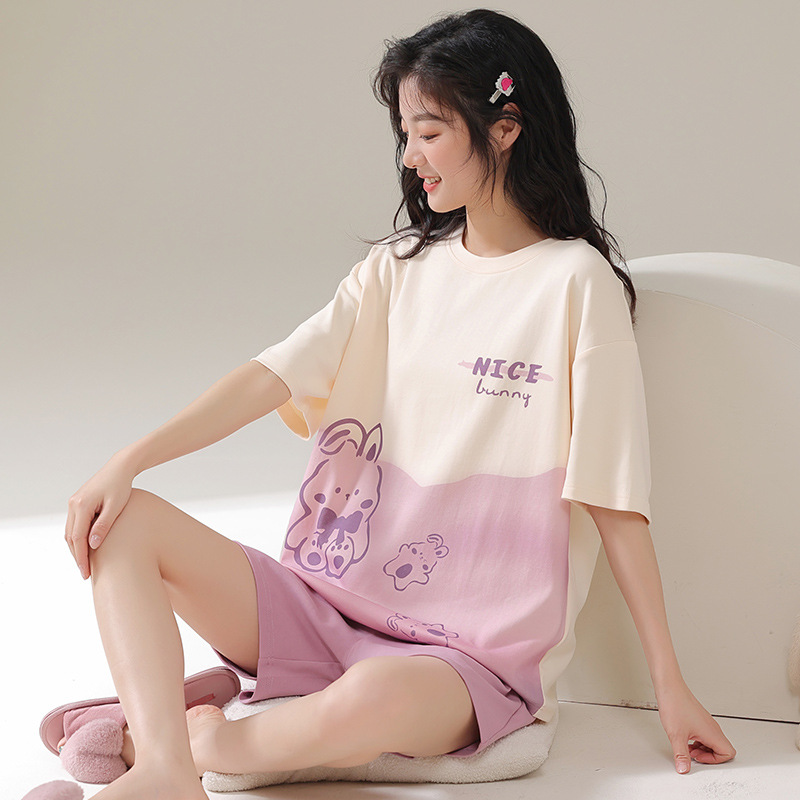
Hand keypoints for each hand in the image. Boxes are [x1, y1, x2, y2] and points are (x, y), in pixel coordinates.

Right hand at [65, 454, 136, 580]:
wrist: (120, 467)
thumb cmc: (121, 485)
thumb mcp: (116, 506)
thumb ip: (104, 525)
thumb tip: (91, 545)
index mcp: (81, 505)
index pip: (78, 538)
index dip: (81, 557)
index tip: (86, 573)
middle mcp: (73, 504)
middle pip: (71, 537)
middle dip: (77, 557)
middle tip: (86, 574)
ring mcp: (73, 503)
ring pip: (70, 532)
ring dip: (76, 549)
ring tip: (86, 564)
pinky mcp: (78, 503)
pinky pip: (74, 525)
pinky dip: (78, 538)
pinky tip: (87, 548)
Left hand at [656, 681, 735, 773]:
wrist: (669, 687)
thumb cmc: (675, 706)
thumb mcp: (676, 736)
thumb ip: (681, 755)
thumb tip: (684, 769)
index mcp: (713, 733)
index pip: (728, 754)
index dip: (714, 761)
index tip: (698, 758)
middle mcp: (713, 727)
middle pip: (721, 749)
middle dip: (707, 756)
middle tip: (692, 753)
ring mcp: (706, 722)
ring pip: (712, 742)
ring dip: (701, 748)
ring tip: (686, 746)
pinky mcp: (699, 718)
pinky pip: (705, 734)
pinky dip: (697, 740)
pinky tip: (684, 737)